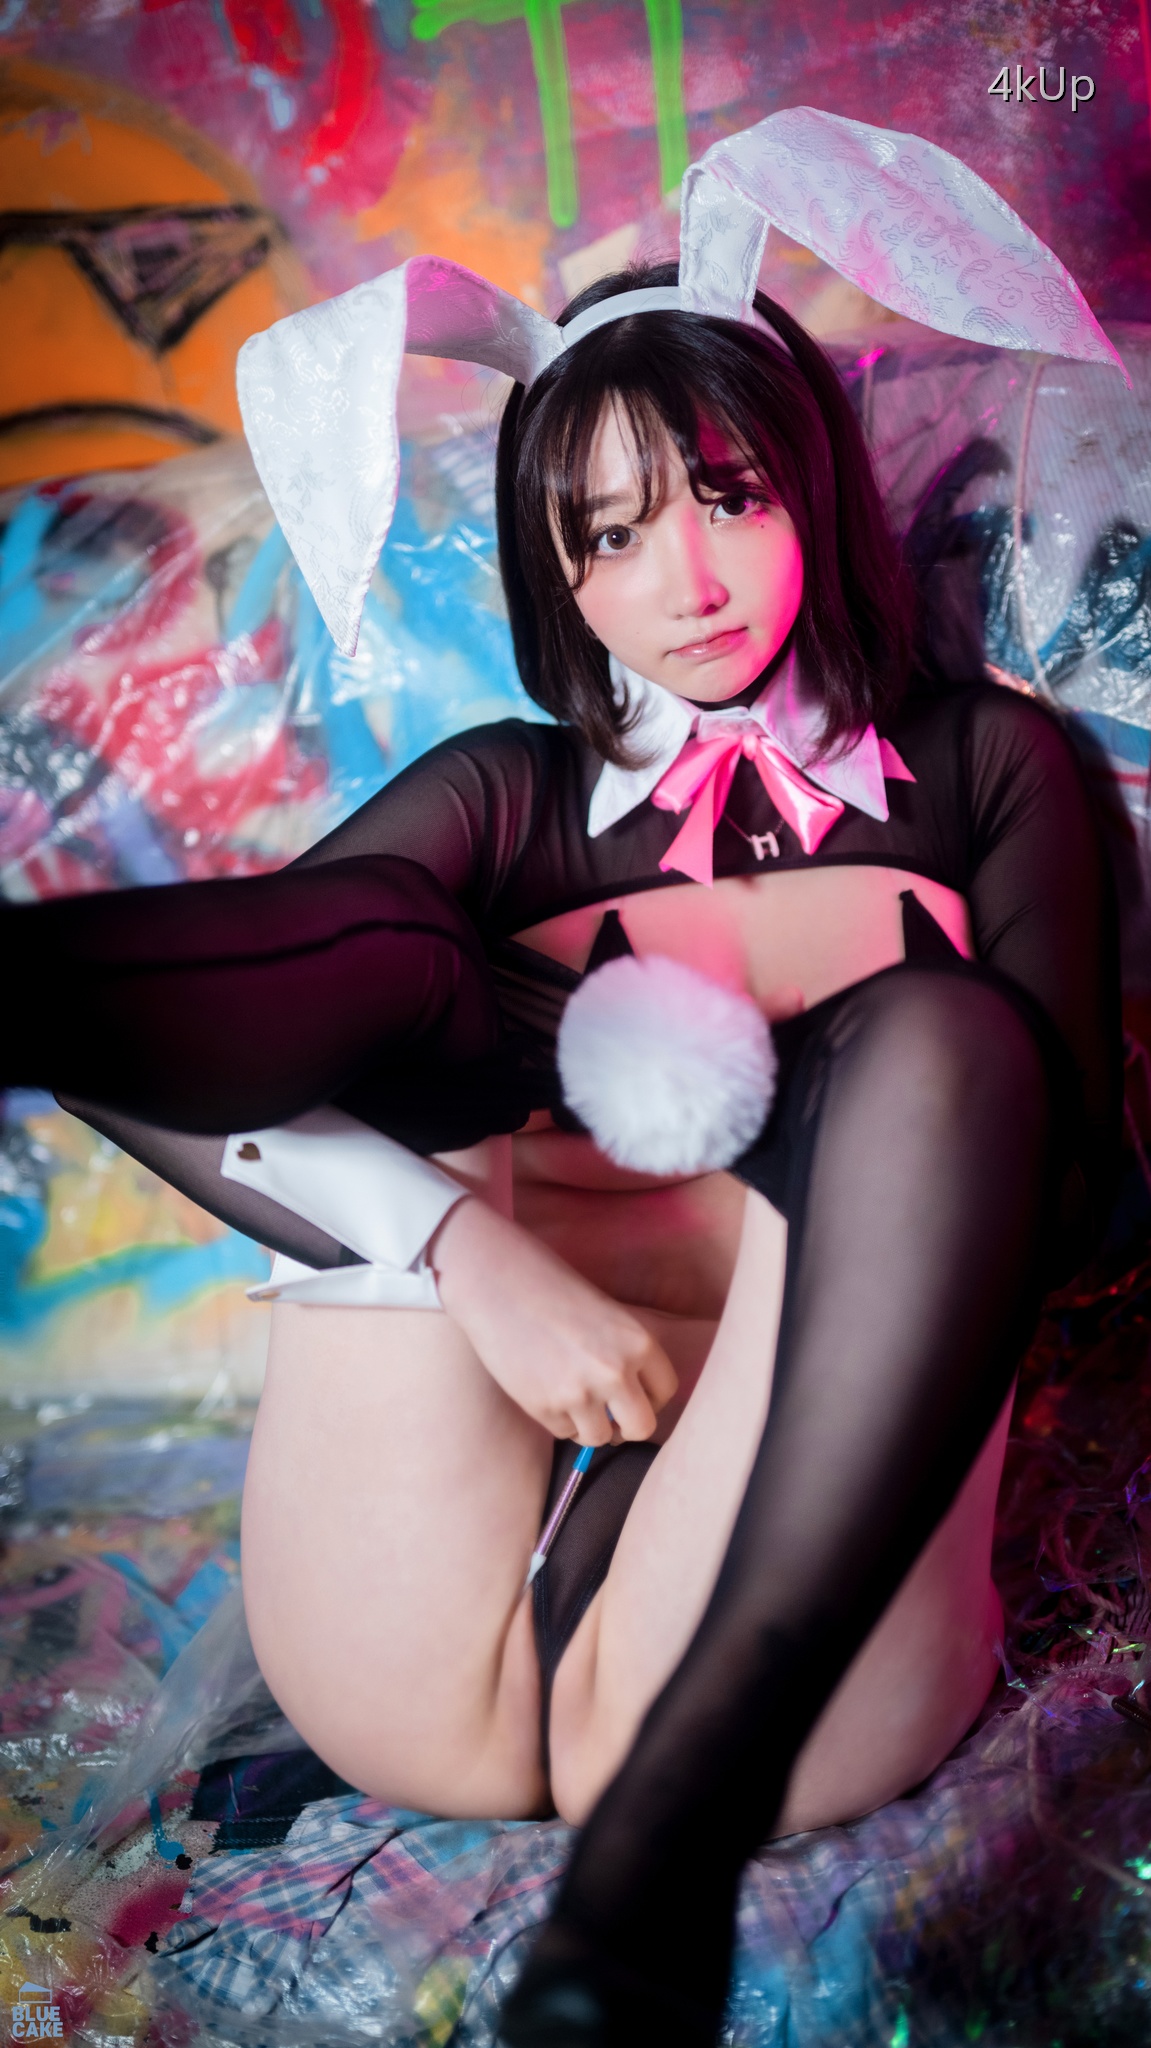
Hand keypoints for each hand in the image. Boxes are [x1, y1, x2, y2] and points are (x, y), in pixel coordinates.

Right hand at [430, 1196, 676, 1443]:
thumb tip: (629, 1402)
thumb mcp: (607, 1315)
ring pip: (599, 1438)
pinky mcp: (544, 1407)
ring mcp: (580, 1392)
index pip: (665, 1392)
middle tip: (609, 1417)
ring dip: (588, 1426)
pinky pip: (563, 1432)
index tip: (632, 1399)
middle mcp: (616, 1371)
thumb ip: (625, 1354)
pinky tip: (543, 1390)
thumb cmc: (552, 1289)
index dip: (649, 1400)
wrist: (498, 1281)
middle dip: (625, 1427)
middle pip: (642, 1428)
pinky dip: (557, 1420)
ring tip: (571, 1400)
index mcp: (638, 1342)